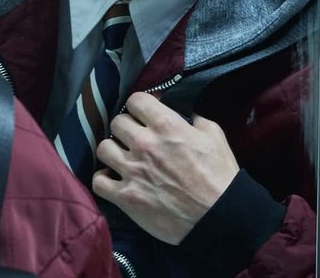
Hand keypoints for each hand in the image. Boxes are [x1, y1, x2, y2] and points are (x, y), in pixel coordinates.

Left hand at [92, 92, 239, 244]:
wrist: (220, 219)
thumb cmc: (221, 178)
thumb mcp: (215, 138)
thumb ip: (195, 119)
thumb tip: (184, 111)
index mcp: (167, 127)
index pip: (135, 100)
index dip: (140, 106)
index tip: (144, 115)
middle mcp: (145, 145)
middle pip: (116, 123)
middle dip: (126, 128)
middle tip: (136, 139)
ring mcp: (132, 171)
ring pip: (103, 148)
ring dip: (112, 152)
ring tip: (123, 158)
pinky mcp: (126, 196)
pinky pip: (98, 181)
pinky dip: (104, 180)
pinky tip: (114, 179)